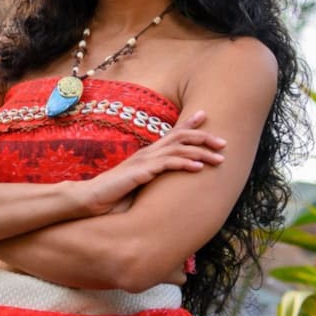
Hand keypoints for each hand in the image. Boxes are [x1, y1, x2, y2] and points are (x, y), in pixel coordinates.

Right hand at [75, 110, 225, 215]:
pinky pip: (168, 164)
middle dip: (204, 138)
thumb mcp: (138, 184)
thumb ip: (152, 180)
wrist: (91, 199)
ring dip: (202, 152)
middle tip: (224, 142)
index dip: (189, 124)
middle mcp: (148, 152)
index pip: (172, 134)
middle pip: (180, 137)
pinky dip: (185, 163)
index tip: (205, 117)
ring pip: (179, 149)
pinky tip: (199, 167)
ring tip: (220, 158)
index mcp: (148, 154)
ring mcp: (145, 160)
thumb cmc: (114, 195)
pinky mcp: (141, 171)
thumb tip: (168, 185)